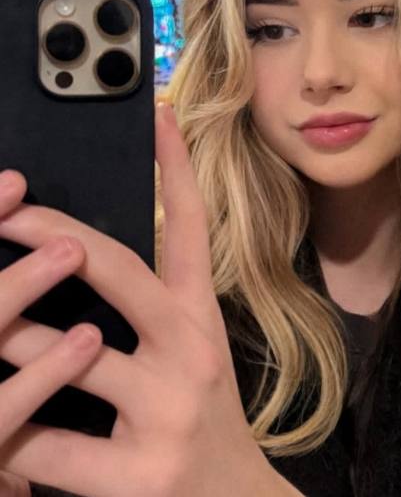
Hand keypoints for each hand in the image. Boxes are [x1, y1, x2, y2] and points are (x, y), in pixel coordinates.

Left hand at [0, 104, 301, 496]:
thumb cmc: (200, 417)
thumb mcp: (192, 352)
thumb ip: (152, 308)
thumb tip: (86, 256)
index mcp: (201, 318)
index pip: (192, 229)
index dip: (177, 170)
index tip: (157, 119)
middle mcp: (191, 352)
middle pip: (120, 271)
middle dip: (54, 236)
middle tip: (6, 210)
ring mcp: (166, 412)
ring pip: (69, 354)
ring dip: (10, 333)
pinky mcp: (137, 476)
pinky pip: (48, 444)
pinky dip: (13, 428)